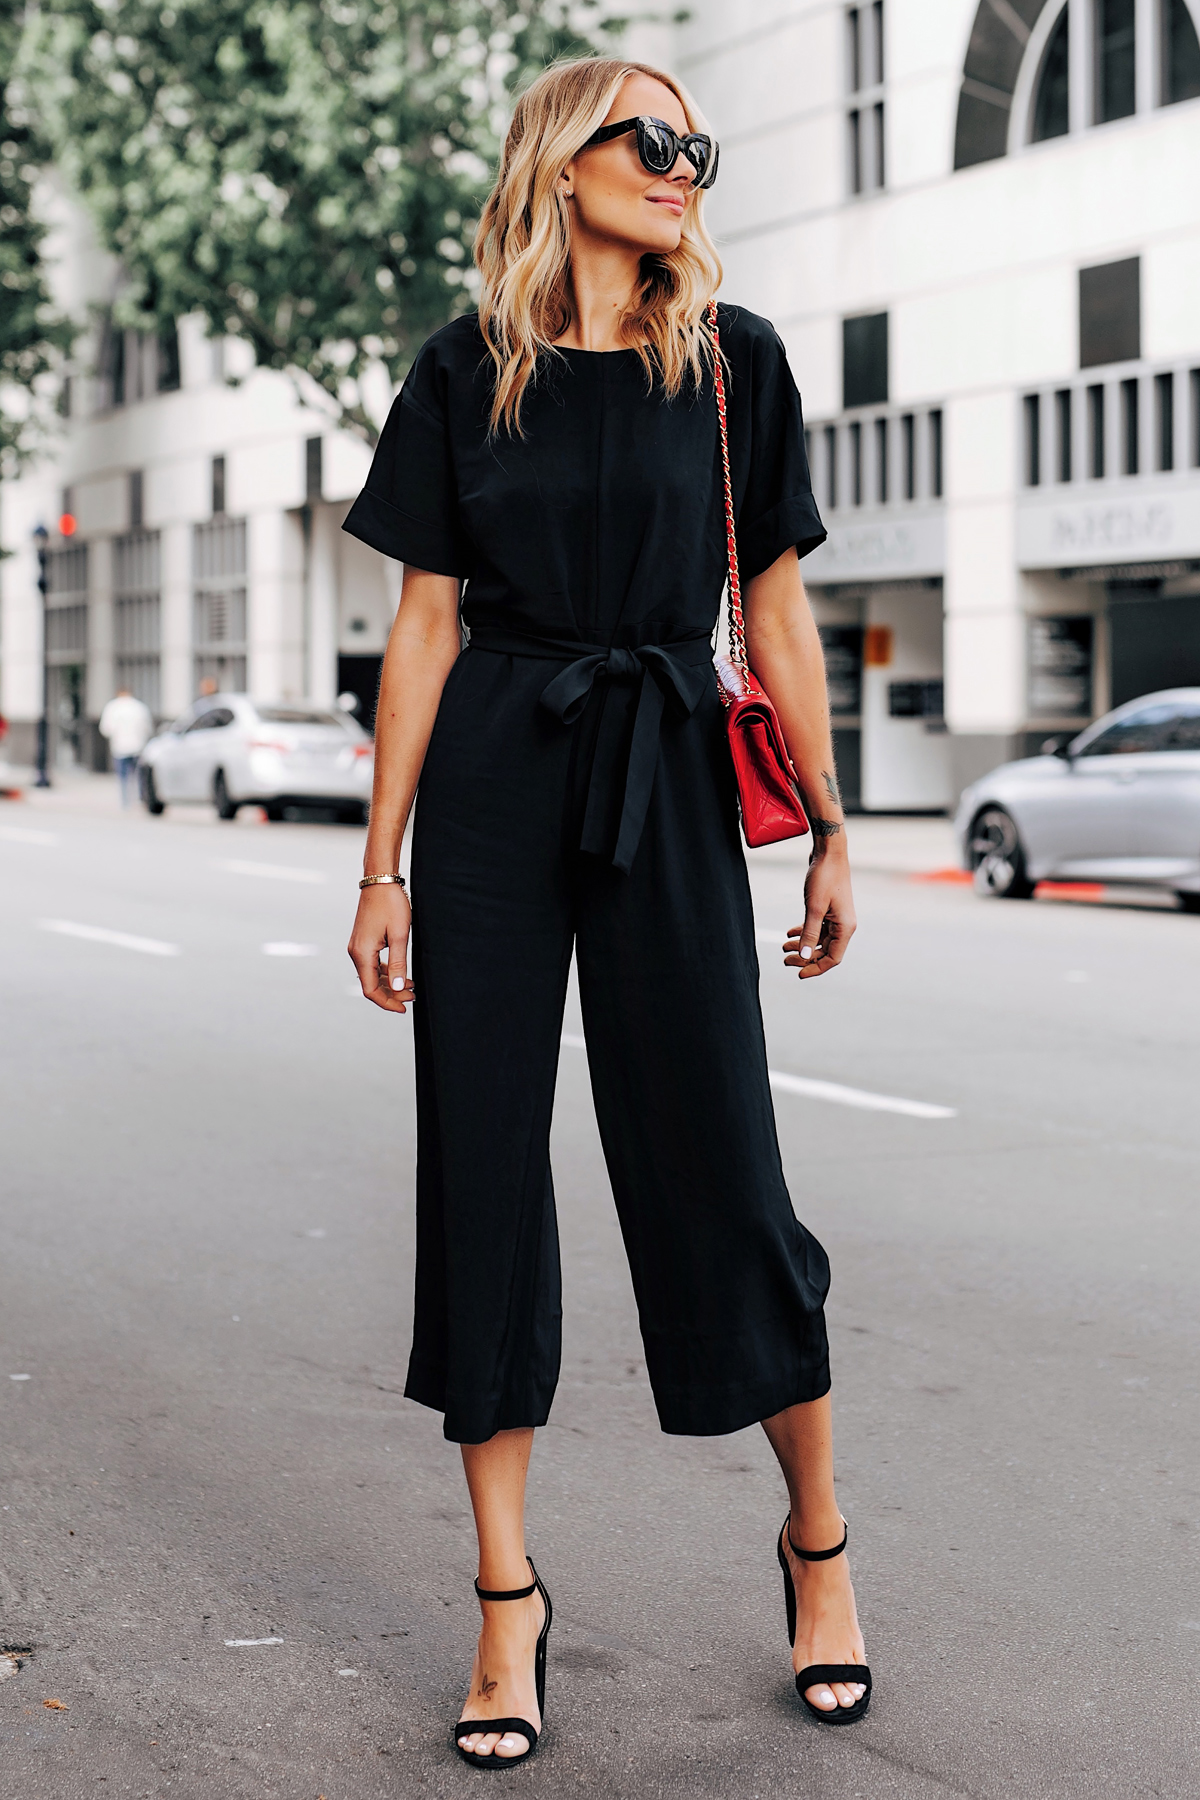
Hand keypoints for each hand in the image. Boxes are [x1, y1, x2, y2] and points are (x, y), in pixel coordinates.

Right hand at [348, 883, 413, 1011]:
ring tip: (411, 986)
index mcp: (362, 953)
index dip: (387, 1002)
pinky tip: (400, 973)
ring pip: (372, 975)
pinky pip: (372, 964)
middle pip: (371, 984)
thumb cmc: (391, 904)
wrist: (379, 881)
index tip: (404, 1008)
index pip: (370, 990)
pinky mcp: (362, 941)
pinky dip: (385, 972)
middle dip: (392, 993)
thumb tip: (397, 987)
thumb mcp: (400, 935)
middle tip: (413, 995)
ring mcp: (357, 947)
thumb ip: (398, 963)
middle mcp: (355, 952)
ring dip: (390, 983)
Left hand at [784, 845, 855, 979]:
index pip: (833, 958)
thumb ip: (809, 934)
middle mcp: (844, 925)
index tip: (798, 974)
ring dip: (802, 945)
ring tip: (783, 947)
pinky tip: (789, 933)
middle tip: (785, 960)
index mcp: (845, 928)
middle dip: (805, 958)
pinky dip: (804, 932)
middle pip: (825, 951)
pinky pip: (817, 928)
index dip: (815, 968)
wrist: (828, 853)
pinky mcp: (829, 909)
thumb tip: (805, 957)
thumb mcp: (814, 908)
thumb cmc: (825, 877)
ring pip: (819, 940)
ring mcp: (837, 917)